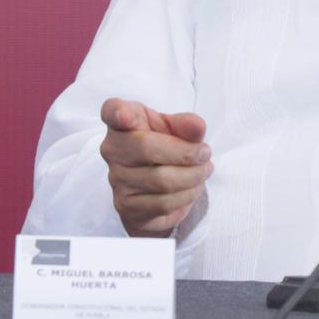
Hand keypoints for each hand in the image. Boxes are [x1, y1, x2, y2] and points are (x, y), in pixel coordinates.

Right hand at [99, 98, 212, 237]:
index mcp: (124, 123)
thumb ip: (186, 125)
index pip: (112, 112)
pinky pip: (163, 203)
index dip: (117, 112)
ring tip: (204, 170)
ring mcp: (117, 180)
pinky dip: (188, 194)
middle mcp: (113, 150)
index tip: (123, 114)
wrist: (159, 187)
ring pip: (161, 180)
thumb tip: (197, 126)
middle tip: (206, 152)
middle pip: (146, 148)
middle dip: (186, 153)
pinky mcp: (127, 206)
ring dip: (193, 176)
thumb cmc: (165, 147)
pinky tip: (193, 186)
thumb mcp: (177, 129)